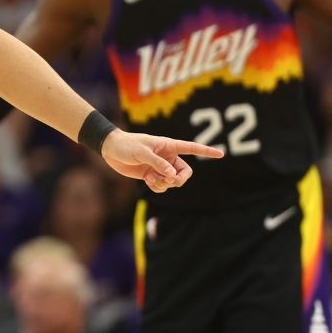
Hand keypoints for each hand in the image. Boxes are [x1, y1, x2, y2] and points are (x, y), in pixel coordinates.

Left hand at [100, 130, 223, 192]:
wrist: (111, 150)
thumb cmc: (127, 145)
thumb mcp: (142, 153)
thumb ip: (158, 164)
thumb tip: (172, 175)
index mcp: (169, 146)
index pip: (192, 148)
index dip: (207, 151)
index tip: (221, 154)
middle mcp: (168, 157)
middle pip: (185, 173)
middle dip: (179, 180)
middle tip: (168, 180)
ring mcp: (161, 167)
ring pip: (174, 182)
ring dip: (165, 184)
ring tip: (152, 178)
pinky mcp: (153, 176)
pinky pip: (163, 187)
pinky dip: (158, 187)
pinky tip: (148, 181)